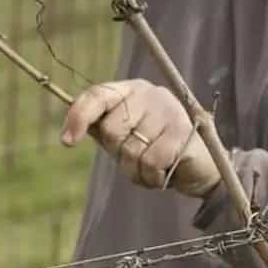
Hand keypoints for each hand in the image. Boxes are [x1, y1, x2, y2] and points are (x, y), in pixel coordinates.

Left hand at [61, 80, 220, 198]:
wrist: (200, 167)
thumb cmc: (156, 149)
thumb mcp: (127, 137)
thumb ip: (103, 129)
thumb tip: (69, 132)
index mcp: (130, 90)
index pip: (97, 95)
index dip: (78, 116)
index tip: (67, 142)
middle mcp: (150, 94)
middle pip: (112, 129)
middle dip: (120, 153)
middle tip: (139, 156)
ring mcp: (168, 110)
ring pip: (131, 150)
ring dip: (137, 171)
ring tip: (154, 167)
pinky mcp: (183, 131)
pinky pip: (150, 162)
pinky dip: (152, 177)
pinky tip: (165, 173)